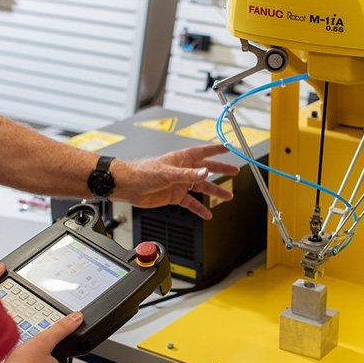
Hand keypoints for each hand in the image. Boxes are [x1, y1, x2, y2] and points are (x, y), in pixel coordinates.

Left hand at [112, 143, 239, 219]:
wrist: (128, 186)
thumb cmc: (143, 172)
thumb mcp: (167, 173)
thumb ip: (188, 174)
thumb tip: (205, 173)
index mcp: (182, 159)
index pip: (203, 152)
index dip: (216, 150)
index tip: (228, 148)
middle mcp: (183, 171)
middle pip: (207, 170)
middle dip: (222, 170)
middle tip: (235, 171)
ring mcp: (179, 183)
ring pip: (202, 187)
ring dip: (215, 191)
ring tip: (228, 196)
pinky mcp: (174, 196)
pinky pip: (191, 203)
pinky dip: (199, 208)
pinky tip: (207, 213)